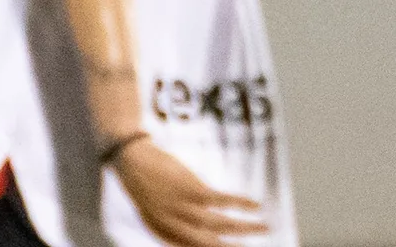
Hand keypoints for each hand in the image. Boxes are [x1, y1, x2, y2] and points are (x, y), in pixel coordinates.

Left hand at [112, 138, 266, 246]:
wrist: (130, 158)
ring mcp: (182, 207)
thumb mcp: (154, 214)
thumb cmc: (145, 185)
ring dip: (247, 228)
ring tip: (266, 227)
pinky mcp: (190, 187)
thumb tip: (199, 239)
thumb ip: (174, 228)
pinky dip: (241, 204)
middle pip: (211, 244)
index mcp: (164, 235)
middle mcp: (174, 226)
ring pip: (221, 224)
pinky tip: (256, 205)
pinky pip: (222, 200)